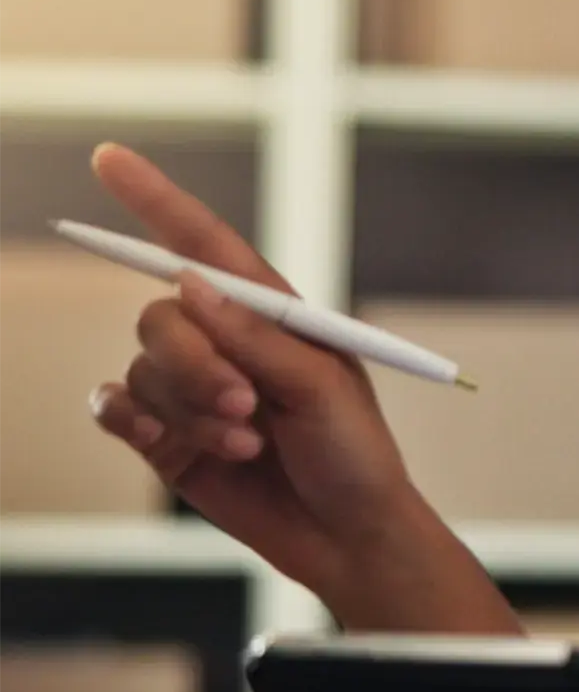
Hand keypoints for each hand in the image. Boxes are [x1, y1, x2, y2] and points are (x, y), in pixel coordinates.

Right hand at [86, 143, 507, 628]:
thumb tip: (189, 282)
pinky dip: (135, 422)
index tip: (110, 156)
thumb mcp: (322, 388)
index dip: (155, 198)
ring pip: (143, 368)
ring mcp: (190, 389)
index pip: (204, 244)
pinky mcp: (165, 436)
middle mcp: (225, 342)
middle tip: (244, 404)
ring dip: (188, 408)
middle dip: (195, 361)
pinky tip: (169, 443)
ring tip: (246, 439)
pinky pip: (115, 407)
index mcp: (272, 315)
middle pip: (162, 315)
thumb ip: (255, 337)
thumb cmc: (354, 454)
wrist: (346, 535)